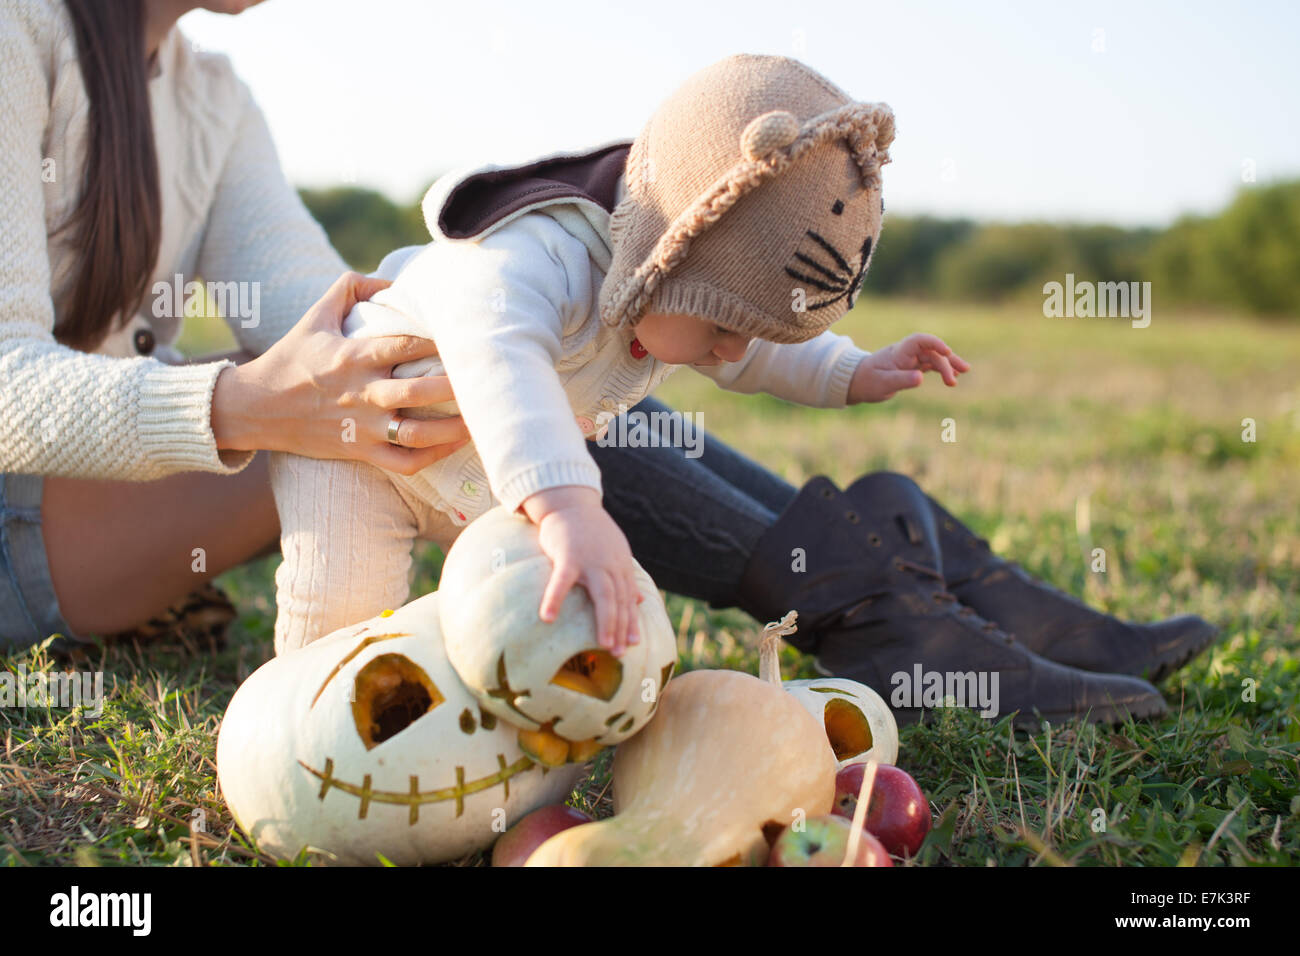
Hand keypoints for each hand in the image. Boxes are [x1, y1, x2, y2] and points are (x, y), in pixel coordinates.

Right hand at [211, 271, 470, 474]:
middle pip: (418, 391)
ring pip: (417, 433)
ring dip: (452, 429)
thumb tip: (391, 280)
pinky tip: (452, 444)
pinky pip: (403, 463)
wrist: (255, 408)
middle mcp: (360, 392)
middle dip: (455, 388)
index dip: (438, 341)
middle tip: (485, 380)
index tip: (466, 336)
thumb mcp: (315, 315)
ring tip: (479, 419)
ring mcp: (361, 426)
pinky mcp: (359, 452)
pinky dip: (432, 457)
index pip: (404, 345)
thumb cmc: (291, 357)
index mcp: (352, 356)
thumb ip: (351, 288)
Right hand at [521, 486, 644, 656]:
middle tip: (620, 652)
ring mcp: (590, 560)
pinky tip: (547, 618)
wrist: (572, 503)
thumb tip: (639, 601)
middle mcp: (610, 565)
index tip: (633, 643)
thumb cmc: (590, 532)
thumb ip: (626, 577)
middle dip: (621, 627)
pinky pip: (562, 581)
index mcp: (620, 566)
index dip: (631, 621)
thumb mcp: (615, 553)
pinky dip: (555, 599)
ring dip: (605, 621)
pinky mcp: (568, 556)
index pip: (629, 598)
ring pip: (603, 595)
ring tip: (603, 644)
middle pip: (619, 600)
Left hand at [847, 333, 970, 403]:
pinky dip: (942, 370)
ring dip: (948, 364)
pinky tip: (953, 376)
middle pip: (931, 351)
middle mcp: (907, 353)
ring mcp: (910, 359)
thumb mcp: (883, 383)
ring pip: (934, 358)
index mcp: (899, 352)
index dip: (934, 343)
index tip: (947, 352)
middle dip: (946, 362)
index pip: (919, 341)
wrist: (857, 382)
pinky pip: (931, 365)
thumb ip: (902, 380)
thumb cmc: (868, 381)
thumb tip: (920, 378)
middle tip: (956, 378)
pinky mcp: (912, 367)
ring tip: (963, 372)